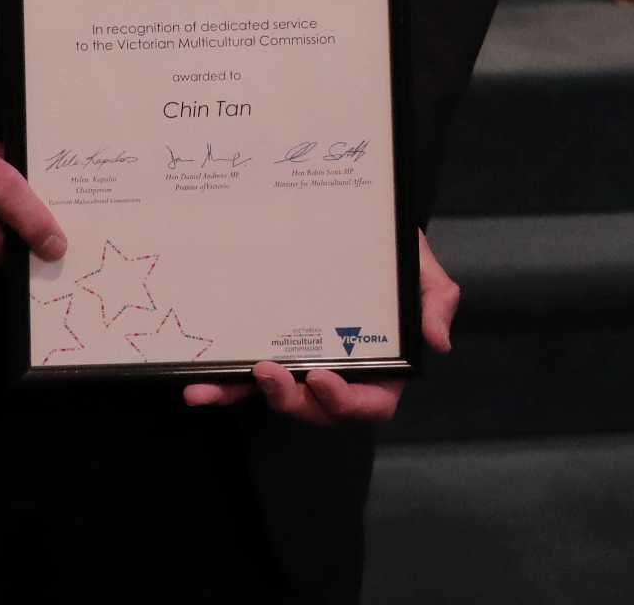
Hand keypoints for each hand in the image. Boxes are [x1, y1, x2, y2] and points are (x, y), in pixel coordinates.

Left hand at [180, 229, 456, 423]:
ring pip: (275, 398)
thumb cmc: (390, 250)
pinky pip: (244, 378)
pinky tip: (195, 385)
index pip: (370, 403)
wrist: (353, 223)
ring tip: (212, 387)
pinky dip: (222, 386)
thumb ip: (435, 299)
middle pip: (317, 410)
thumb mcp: (417, 267)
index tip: (324, 378)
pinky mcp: (267, 350)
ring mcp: (300, 365)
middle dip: (291, 401)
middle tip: (268, 372)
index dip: (347, 402)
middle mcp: (338, 372)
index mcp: (379, 365)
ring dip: (244, 397)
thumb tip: (437, 341)